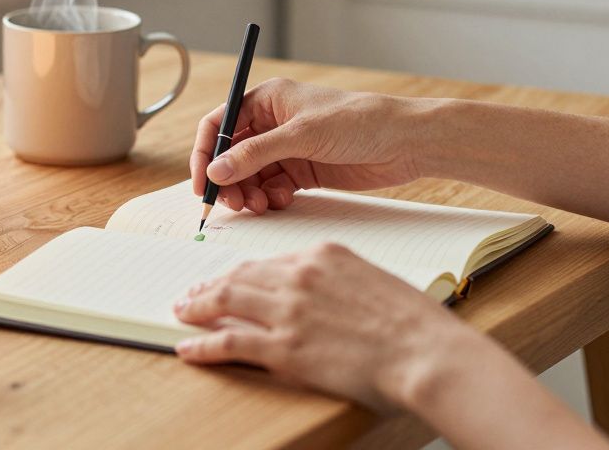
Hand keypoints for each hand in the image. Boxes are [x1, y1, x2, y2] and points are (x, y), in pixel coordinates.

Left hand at [173, 243, 473, 411]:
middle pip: (241, 274)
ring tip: (182, 312)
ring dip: (197, 306)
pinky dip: (203, 344)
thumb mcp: (373, 281)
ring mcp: (288, 311)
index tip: (230, 278)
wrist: (426, 352)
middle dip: (211, 284)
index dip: (244, 271)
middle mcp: (300, 276)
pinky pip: (229, 341)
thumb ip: (339, 281)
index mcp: (324, 255)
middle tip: (193, 292)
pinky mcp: (283, 347)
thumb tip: (320, 296)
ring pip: (227, 300)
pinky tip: (189, 348)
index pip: (270, 260)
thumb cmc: (414, 324)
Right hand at [190, 78, 432, 212]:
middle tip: (231, 204)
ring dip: (248, 193)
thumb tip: (216, 171)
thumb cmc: (360, 121)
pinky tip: (281, 200)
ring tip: (258, 205)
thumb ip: (256, 153)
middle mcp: (273, 123)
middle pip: (231, 155)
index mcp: (268, 100)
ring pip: (250, 176)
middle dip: (227, 180)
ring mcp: (288, 149)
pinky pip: (271, 188)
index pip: (220, 124)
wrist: (407, 142)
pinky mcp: (303, 172)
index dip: (205, 153)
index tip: (202, 183)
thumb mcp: (303, 135)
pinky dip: (269, 198)